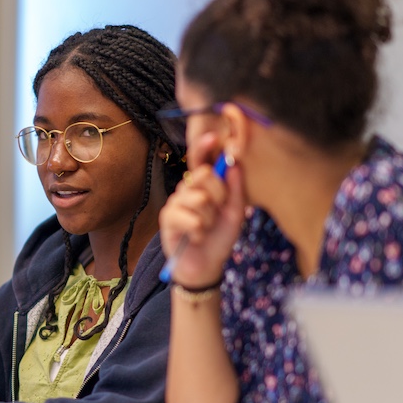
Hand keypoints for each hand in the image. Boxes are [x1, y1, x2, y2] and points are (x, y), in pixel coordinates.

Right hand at [158, 138, 245, 287]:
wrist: (206, 266)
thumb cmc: (220, 238)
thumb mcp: (235, 212)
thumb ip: (235, 189)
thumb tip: (234, 163)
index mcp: (205, 185)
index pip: (202, 160)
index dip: (204, 146)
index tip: (213, 136)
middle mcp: (188, 188)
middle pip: (203, 174)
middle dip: (219, 195)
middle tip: (218, 211)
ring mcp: (176, 201)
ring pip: (199, 198)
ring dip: (209, 219)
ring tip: (206, 229)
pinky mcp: (167, 218)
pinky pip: (189, 217)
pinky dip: (198, 231)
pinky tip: (196, 237)